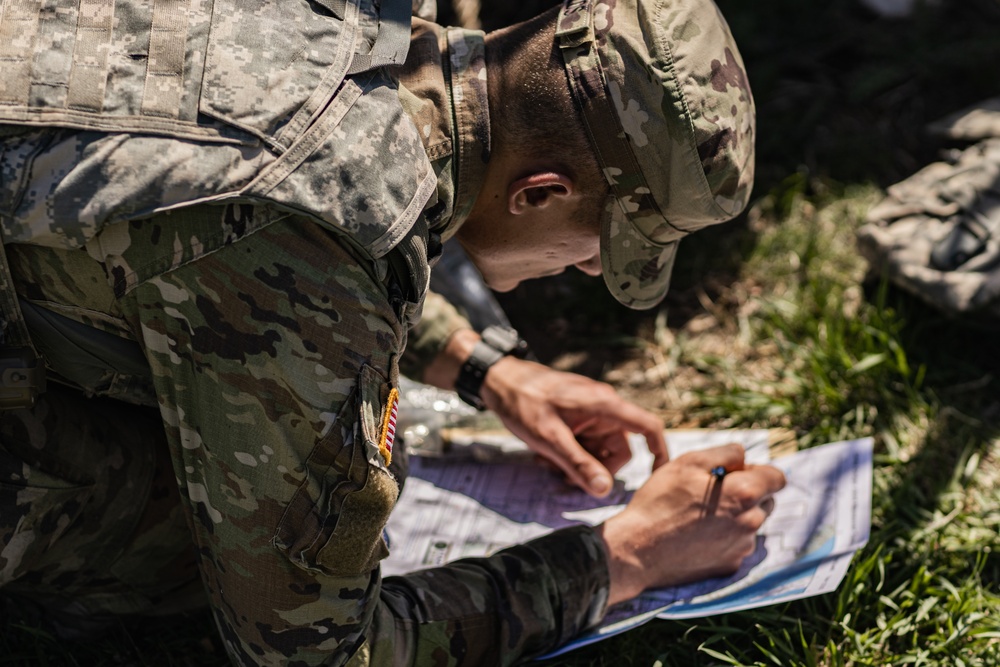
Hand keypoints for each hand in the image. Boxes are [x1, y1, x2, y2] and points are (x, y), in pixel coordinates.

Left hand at [479, 356, 668, 496]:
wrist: (500, 380)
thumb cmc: (523, 402)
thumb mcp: (550, 438)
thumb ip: (578, 464)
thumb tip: (605, 491)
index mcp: (604, 405)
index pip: (648, 427)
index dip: (659, 452)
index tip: (658, 477)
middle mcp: (604, 407)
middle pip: (619, 450)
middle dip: (597, 469)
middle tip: (564, 477)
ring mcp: (591, 412)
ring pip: (600, 450)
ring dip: (579, 463)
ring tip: (547, 463)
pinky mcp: (579, 417)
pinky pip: (586, 443)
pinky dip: (571, 454)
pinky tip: (545, 455)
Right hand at [598, 443, 785, 604]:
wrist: (637, 549)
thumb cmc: (660, 501)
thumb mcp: (688, 462)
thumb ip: (725, 453)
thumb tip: (744, 458)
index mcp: (745, 494)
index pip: (778, 478)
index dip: (757, 470)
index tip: (735, 472)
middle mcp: (751, 523)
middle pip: (766, 501)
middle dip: (747, 493)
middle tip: (712, 492)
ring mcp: (742, 547)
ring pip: (751, 523)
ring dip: (736, 515)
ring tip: (700, 515)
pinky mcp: (730, 565)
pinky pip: (737, 544)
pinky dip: (725, 537)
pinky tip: (697, 534)